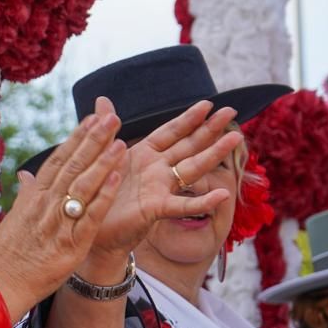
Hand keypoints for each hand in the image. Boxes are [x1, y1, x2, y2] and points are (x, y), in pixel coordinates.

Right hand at [0, 111, 125, 320]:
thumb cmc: (5, 255)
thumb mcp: (14, 219)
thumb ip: (25, 195)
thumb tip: (26, 176)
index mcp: (33, 197)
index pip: (58, 160)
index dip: (77, 138)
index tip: (92, 118)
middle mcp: (45, 204)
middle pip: (73, 165)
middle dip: (93, 140)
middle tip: (111, 117)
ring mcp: (58, 223)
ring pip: (83, 185)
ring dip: (103, 162)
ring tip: (120, 141)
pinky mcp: (71, 244)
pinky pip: (90, 215)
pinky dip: (104, 195)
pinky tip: (117, 177)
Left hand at [86, 97, 241, 261]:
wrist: (91, 227)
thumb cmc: (99, 193)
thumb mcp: (101, 156)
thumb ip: (106, 128)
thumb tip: (102, 99)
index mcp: (144, 155)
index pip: (170, 132)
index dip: (188, 118)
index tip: (207, 104)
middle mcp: (157, 170)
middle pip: (188, 145)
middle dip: (209, 129)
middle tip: (231, 111)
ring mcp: (159, 189)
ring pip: (192, 168)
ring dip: (214, 153)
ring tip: (236, 138)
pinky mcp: (155, 209)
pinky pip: (182, 206)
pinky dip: (203, 202)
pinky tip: (221, 196)